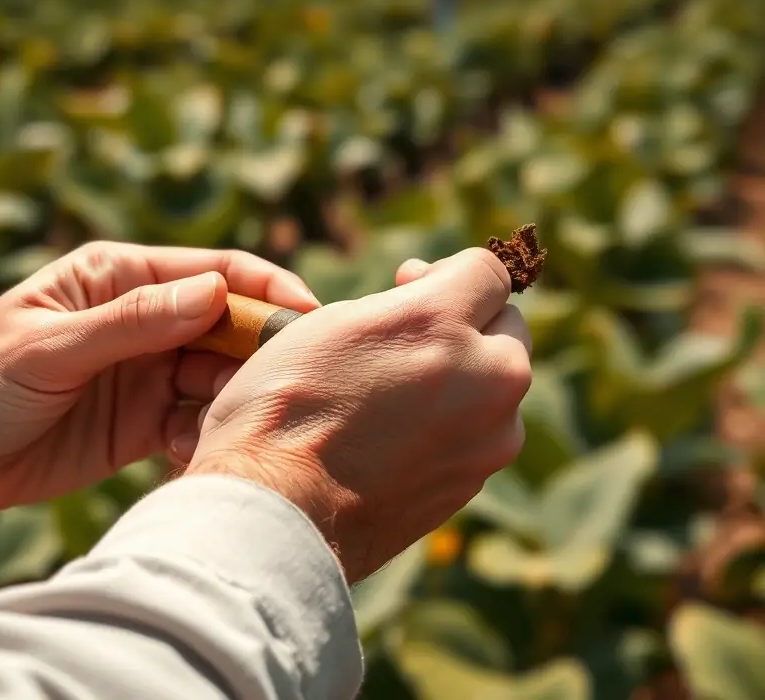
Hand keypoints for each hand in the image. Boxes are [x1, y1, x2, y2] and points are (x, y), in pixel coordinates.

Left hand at [0, 242, 320, 511]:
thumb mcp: (50, 348)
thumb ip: (131, 322)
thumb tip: (215, 293)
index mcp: (120, 277)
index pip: (212, 271)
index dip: (265, 288)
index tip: (308, 316)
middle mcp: (143, 318)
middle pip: (227, 324)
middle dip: (258, 351)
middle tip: (283, 385)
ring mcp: (147, 370)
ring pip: (218, 376)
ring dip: (232, 399)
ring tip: (231, 426)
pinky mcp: (144, 419)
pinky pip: (194, 421)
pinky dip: (205, 434)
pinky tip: (190, 454)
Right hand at [184, 248, 531, 581]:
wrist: (275, 513)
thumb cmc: (286, 409)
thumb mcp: (335, 322)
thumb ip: (404, 301)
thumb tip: (430, 295)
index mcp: (446, 326)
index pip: (487, 271)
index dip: (444, 269)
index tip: (408, 282)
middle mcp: (487, 382)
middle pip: (506, 329)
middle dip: (464, 323)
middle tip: (402, 337)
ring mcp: (487, 443)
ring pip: (493, 387)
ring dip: (459, 377)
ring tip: (389, 393)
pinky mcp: (470, 486)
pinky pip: (473, 434)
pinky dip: (445, 424)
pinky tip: (386, 436)